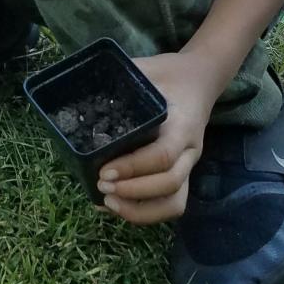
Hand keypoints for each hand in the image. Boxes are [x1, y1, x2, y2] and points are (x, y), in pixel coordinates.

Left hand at [96, 51, 218, 224]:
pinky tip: (113, 206)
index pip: (163, 155)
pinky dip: (143, 212)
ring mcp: (187, 166)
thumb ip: (121, 79)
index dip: (134, 167)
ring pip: (175, 202)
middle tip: (101, 185)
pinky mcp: (181, 175)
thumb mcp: (145, 70)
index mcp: (182, 124)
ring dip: (141, 211)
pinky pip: (170, 203)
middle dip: (134, 192)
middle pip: (171, 185)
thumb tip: (85, 85)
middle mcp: (189, 150)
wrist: (198, 80)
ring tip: (106, 202)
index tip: (105, 171)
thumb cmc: (167, 75)